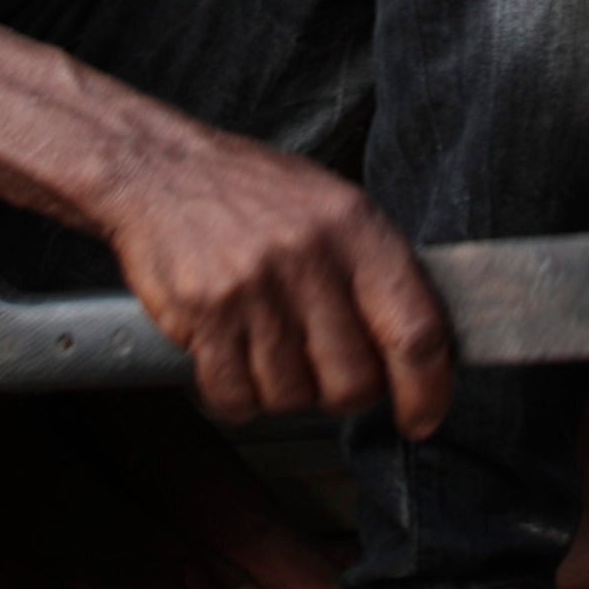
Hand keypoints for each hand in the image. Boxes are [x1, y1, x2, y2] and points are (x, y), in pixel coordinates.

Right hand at [96, 123, 456, 433]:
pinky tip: (232, 359)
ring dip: (284, 390)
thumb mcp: (336, 208)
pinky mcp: (204, 312)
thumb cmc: (256, 195)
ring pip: (292, 397)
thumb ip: (379, 273)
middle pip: (353, 381)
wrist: (160, 170)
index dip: (427, 391)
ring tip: (269, 348)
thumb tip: (425, 354)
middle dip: (343, 393)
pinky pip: (236, 397)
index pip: (416, 332)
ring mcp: (254, 287)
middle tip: (325, 371)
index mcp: (357, 229)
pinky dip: (237, 396)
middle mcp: (310, 258)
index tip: (422, 418)